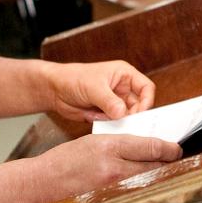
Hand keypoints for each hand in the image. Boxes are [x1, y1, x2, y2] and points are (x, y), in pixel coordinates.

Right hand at [27, 134, 182, 202]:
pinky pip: (134, 195)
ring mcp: (112, 189)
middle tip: (175, 161)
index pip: (150, 147)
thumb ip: (120, 144)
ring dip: (157, 177)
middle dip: (168, 164)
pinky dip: (142, 190)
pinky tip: (145, 187)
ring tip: (164, 172)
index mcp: (109, 147)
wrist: (42, 184)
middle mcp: (113, 169)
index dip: (169, 148)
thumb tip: (147, 147)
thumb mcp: (94, 141)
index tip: (177, 148)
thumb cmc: (65, 160)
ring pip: (147, 182)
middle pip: (154, 167)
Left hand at [41, 60, 155, 121]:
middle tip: (128, 125)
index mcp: (125, 75)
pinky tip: (102, 124)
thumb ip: (109, 101)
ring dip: (123, 123)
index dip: (146, 101)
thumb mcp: (94, 87)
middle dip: (134, 115)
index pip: (146, 88)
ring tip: (113, 125)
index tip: (139, 114)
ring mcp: (115, 103)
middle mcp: (123, 89)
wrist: (54, 90)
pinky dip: (112, 127)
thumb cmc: (74, 79)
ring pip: (128, 116)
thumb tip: (123, 114)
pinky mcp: (106, 114)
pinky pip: (116, 124)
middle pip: (140, 105)